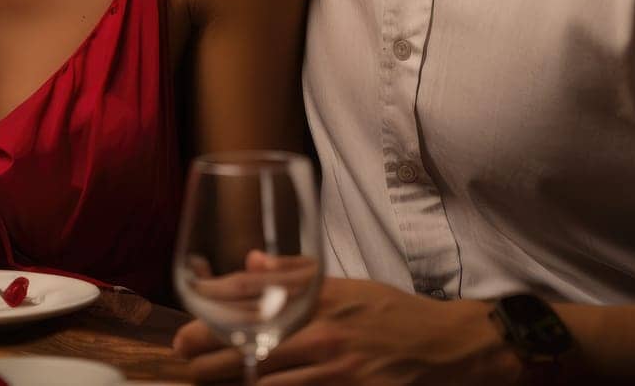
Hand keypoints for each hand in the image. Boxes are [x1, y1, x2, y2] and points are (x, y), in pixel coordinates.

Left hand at [174, 273, 523, 384]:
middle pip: (244, 347)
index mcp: (320, 296)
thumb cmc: (396, 316)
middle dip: (205, 358)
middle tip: (185, 359)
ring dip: (229, 384)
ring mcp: (333, 371)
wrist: (450, 349)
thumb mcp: (348, 285)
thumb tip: (250, 262)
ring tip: (205, 381)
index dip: (208, 314)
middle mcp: (322, 332)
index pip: (251, 299)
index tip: (184, 328)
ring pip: (260, 382)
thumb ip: (297, 273)